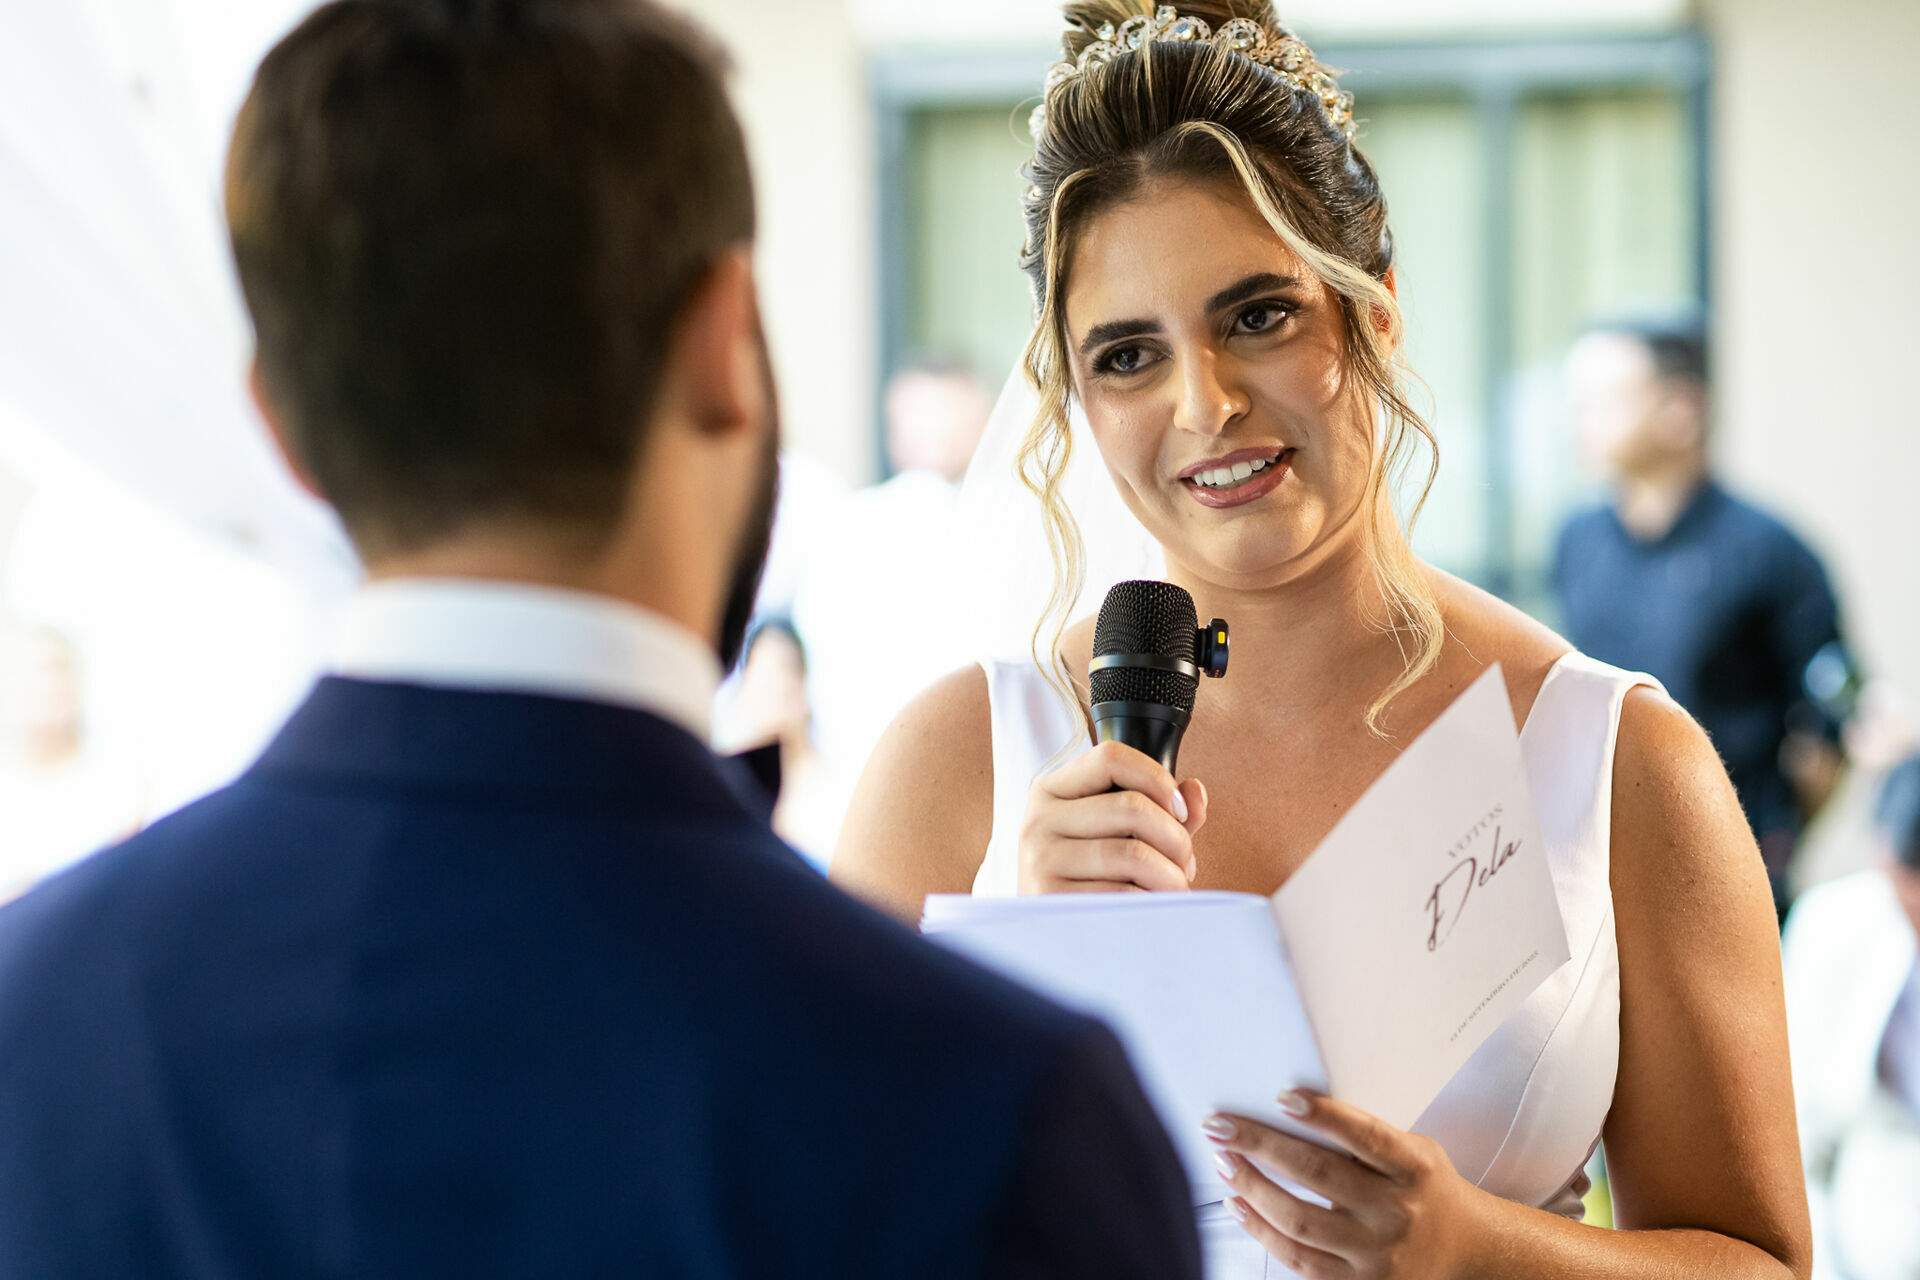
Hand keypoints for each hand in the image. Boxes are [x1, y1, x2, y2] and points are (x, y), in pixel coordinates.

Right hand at [1017, 739, 1207, 893]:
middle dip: (1176, 838)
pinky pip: (1122, 893)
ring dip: (1170, 875)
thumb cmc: (1090, 878)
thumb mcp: (1118, 833)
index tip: (1180, 810)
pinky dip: (1150, 901)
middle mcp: (1040, 819)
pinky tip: (1150, 906)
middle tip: (1185, 863)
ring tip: (1173, 887)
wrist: (1049, 935)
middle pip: (1132, 806)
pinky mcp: (1050, 897)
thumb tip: (1194, 792)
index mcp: (1053, 791)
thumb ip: (1161, 810)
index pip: (1110, 758)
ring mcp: (1040, 858)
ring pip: (1133, 853)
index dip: (1156, 777)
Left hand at [1204, 1092, 1488, 1278]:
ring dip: (1252, 1188)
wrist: (1467, 1251)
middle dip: (1261, 1145)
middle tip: (1220, 1126)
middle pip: (1319, 1174)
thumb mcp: (1414, 1153)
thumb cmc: (1426, 1189)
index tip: (1283, 1096)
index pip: (1366, 1137)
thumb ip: (1367, 1137)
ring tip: (1223, 1161)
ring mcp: (1376, 1255)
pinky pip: (1298, 1260)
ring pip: (1300, 1221)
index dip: (1324, 1116)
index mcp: (1414, 1169)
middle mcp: (1396, 1213)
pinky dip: (1260, 1230)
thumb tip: (1293, 1108)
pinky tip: (1237, 1204)